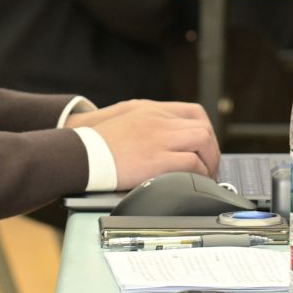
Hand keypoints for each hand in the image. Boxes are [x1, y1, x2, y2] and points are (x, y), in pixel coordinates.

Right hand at [76, 100, 220, 186]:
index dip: (205, 130)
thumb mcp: (123, 118)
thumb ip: (145, 122)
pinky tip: (193, 182)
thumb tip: (163, 137)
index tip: (205, 146)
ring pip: (203, 141)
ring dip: (209, 161)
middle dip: (212, 149)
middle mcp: (159, 120)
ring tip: (204, 176)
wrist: (80, 152)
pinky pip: (192, 163)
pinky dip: (198, 173)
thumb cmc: (94, 141)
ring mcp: (159, 138)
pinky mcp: (157, 160)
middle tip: (209, 166)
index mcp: (151, 110)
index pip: (193, 112)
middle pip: (202, 127)